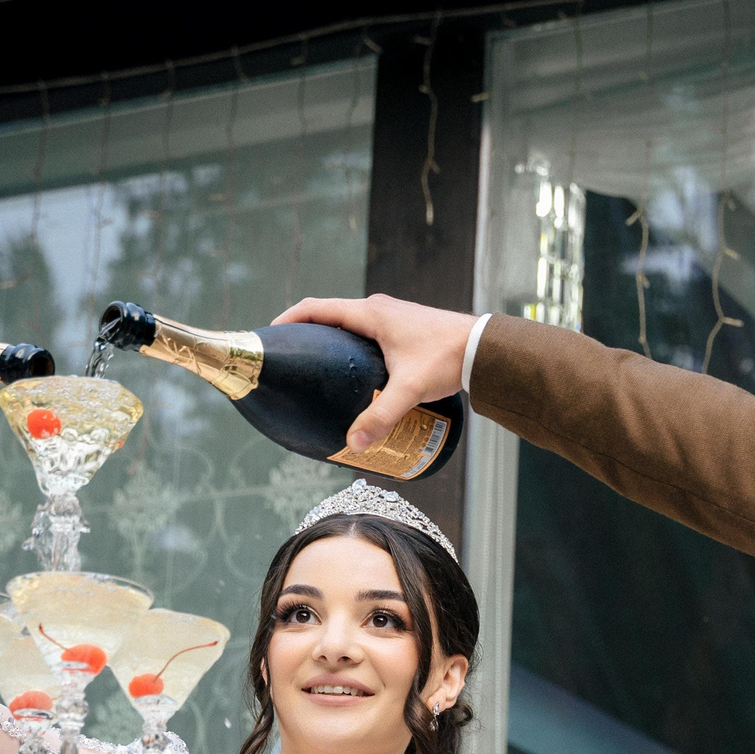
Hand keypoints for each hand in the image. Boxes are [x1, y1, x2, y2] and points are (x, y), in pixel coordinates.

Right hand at [270, 294, 475, 452]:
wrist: (484, 348)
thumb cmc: (447, 359)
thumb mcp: (409, 389)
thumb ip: (380, 417)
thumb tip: (353, 445)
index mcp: (370, 314)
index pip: (316, 308)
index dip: (288, 320)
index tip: (270, 336)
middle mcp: (378, 310)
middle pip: (329, 316)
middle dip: (306, 334)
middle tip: (290, 361)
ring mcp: (392, 318)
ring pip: (349, 327)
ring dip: (331, 342)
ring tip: (317, 372)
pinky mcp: (403, 330)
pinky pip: (367, 335)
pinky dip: (352, 349)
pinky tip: (354, 375)